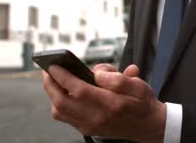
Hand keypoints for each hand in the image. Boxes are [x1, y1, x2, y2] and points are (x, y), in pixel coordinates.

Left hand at [42, 64, 166, 142]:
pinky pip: (64, 117)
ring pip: (59, 111)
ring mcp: (90, 126)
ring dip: (52, 94)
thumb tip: (97, 73)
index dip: (63, 76)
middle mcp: (97, 118)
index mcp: (111, 104)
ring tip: (52, 78)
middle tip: (47, 69)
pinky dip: (58, 102)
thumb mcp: (139, 85)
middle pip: (62, 101)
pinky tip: (61, 90)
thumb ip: (118, 78)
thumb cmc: (142, 102)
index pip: (79, 89)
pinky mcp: (86, 129)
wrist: (148, 126)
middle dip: (50, 84)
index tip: (54, 65)